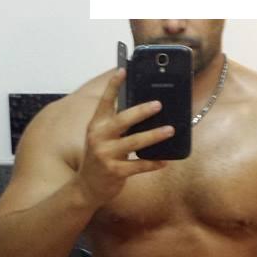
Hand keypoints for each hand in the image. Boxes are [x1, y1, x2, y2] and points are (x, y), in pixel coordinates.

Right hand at [76, 68, 173, 206]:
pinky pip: (138, 166)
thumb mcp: (101, 139)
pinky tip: (165, 161)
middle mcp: (98, 138)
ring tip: (170, 130)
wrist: (86, 187)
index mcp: (96, 126)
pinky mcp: (114, 172)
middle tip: (158, 104)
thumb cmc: (99, 158)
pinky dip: (153, 163)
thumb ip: (115, 126)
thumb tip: (142, 112)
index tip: (123, 69)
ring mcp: (106, 155)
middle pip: (122, 120)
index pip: (104, 102)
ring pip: (134, 142)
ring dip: (154, 136)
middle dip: (141, 111)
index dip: (113, 85)